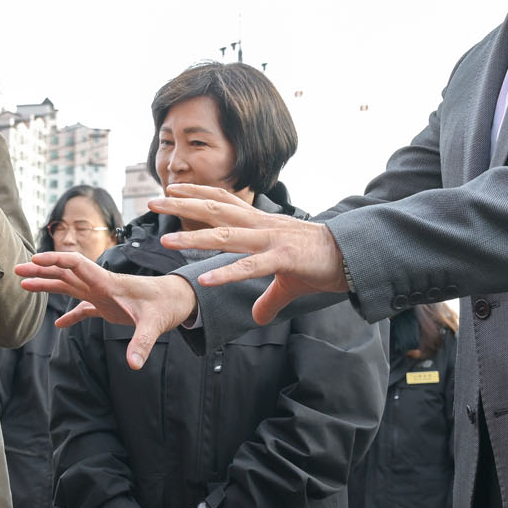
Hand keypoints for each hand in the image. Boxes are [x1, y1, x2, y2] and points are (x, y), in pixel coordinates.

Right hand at [15, 252, 196, 368]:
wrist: (178, 300)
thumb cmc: (167, 306)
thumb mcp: (155, 324)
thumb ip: (142, 343)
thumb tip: (134, 365)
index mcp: (108, 282)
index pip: (75, 265)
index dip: (53, 261)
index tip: (33, 261)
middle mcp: (101, 285)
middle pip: (65, 273)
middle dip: (41, 271)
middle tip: (16, 271)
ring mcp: (103, 294)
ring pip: (69, 285)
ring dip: (48, 284)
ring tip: (24, 285)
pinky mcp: (108, 305)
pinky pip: (83, 307)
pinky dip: (70, 314)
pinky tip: (59, 324)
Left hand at [151, 184, 348, 325]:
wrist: (354, 258)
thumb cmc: (321, 264)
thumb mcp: (289, 282)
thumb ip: (269, 298)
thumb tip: (259, 318)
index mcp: (262, 223)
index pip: (224, 201)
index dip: (197, 193)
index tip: (172, 189)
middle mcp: (262, 226)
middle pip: (216, 212)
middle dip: (183, 206)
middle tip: (153, 202)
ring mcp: (272, 241)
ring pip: (226, 236)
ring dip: (195, 238)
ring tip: (166, 240)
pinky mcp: (284, 260)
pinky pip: (250, 267)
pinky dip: (227, 274)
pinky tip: (205, 282)